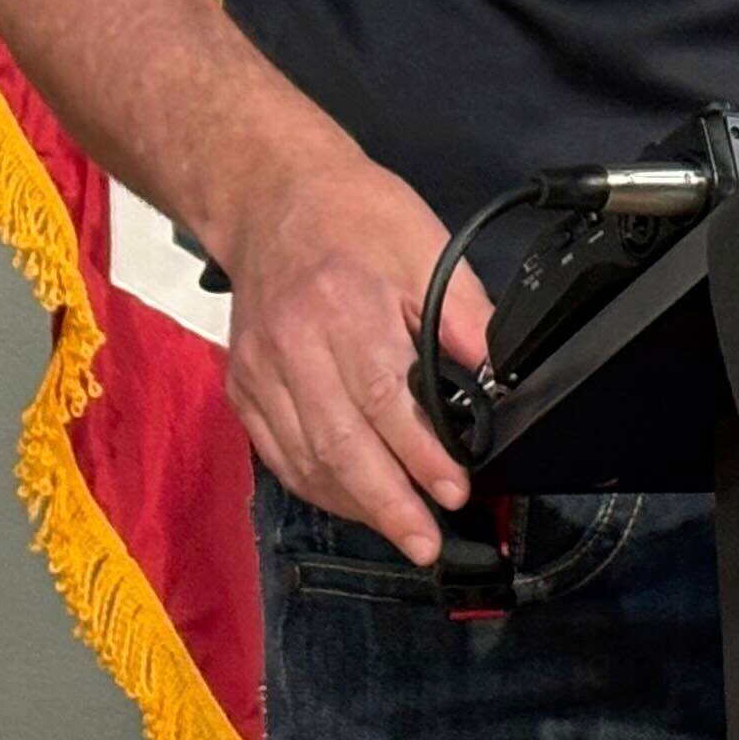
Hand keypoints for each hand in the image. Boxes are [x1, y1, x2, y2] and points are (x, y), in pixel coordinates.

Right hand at [214, 141, 490, 563]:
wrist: (273, 197)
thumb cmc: (358, 218)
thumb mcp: (427, 248)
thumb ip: (463, 318)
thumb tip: (496, 379)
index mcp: (345, 308)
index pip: (384, 400)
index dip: (421, 455)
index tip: (455, 491)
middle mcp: (294, 346)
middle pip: (340, 444)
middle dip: (387, 504)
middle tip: (426, 542)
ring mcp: (260, 371)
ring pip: (305, 459)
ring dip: (354, 505)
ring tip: (399, 532)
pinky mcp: (242, 386)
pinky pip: (278, 453)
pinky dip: (317, 486)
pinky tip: (353, 502)